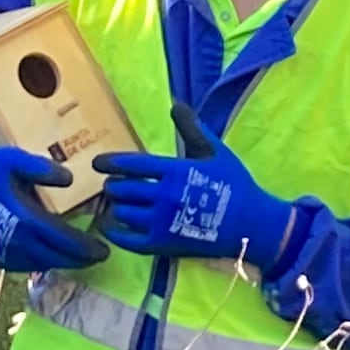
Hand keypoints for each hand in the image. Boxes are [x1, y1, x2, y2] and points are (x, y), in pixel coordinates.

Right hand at [0, 131, 108, 274]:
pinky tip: (55, 257)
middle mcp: (15, 242)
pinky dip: (45, 263)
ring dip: (64, 263)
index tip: (103, 249)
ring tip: (83, 257)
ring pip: (42, 264)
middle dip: (80, 259)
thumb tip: (69, 179)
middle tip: (100, 256)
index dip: (84, 247)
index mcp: (22, 218)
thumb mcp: (11, 159)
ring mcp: (4, 253)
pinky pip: (26, 266)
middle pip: (55, 257)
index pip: (61, 239)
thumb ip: (40, 168)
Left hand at [92, 140, 301, 270]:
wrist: (252, 226)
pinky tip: (113, 226)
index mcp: (176, 171)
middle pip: (122, 189)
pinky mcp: (162, 246)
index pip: (132, 165)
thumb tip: (176, 103)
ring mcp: (162, 224)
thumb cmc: (234, 185)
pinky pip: (127, 240)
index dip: (111, 162)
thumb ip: (192, 129)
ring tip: (116, 204)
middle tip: (113, 185)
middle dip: (113, 186)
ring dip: (115, 207)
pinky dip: (115, 232)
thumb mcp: (215, 153)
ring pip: (121, 213)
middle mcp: (165, 197)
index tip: (97, 163)